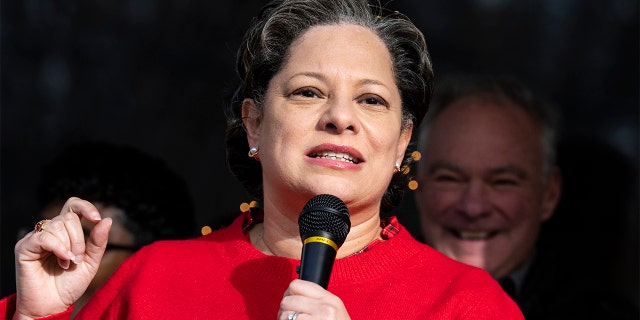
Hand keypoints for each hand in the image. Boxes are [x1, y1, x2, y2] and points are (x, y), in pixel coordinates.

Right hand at [13, 197, 111, 319]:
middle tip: (78, 258)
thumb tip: (107, 220)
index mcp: (65, 232)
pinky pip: (45, 237)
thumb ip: (98, 242)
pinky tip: (64, 260)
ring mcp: (36, 238)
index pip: (73, 206)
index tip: (96, 219)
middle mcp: (50, 231)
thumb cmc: (69, 285)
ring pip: (58, 225)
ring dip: (69, 246)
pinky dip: (59, 248)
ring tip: (67, 264)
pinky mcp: (24, 247)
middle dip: (79, 238)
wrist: (52, 306)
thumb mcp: (90, 262)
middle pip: (68, 217)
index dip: (85, 207)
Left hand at [278, 279, 350, 319]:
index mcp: (330, 300)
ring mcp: (318, 319)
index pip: (296, 285)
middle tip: (290, 318)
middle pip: (288, 300)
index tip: (291, 302)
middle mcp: (325, 308)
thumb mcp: (333, 311)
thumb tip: (291, 295)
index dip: (290, 294)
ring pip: (284, 314)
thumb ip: (316, 301)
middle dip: (285, 310)